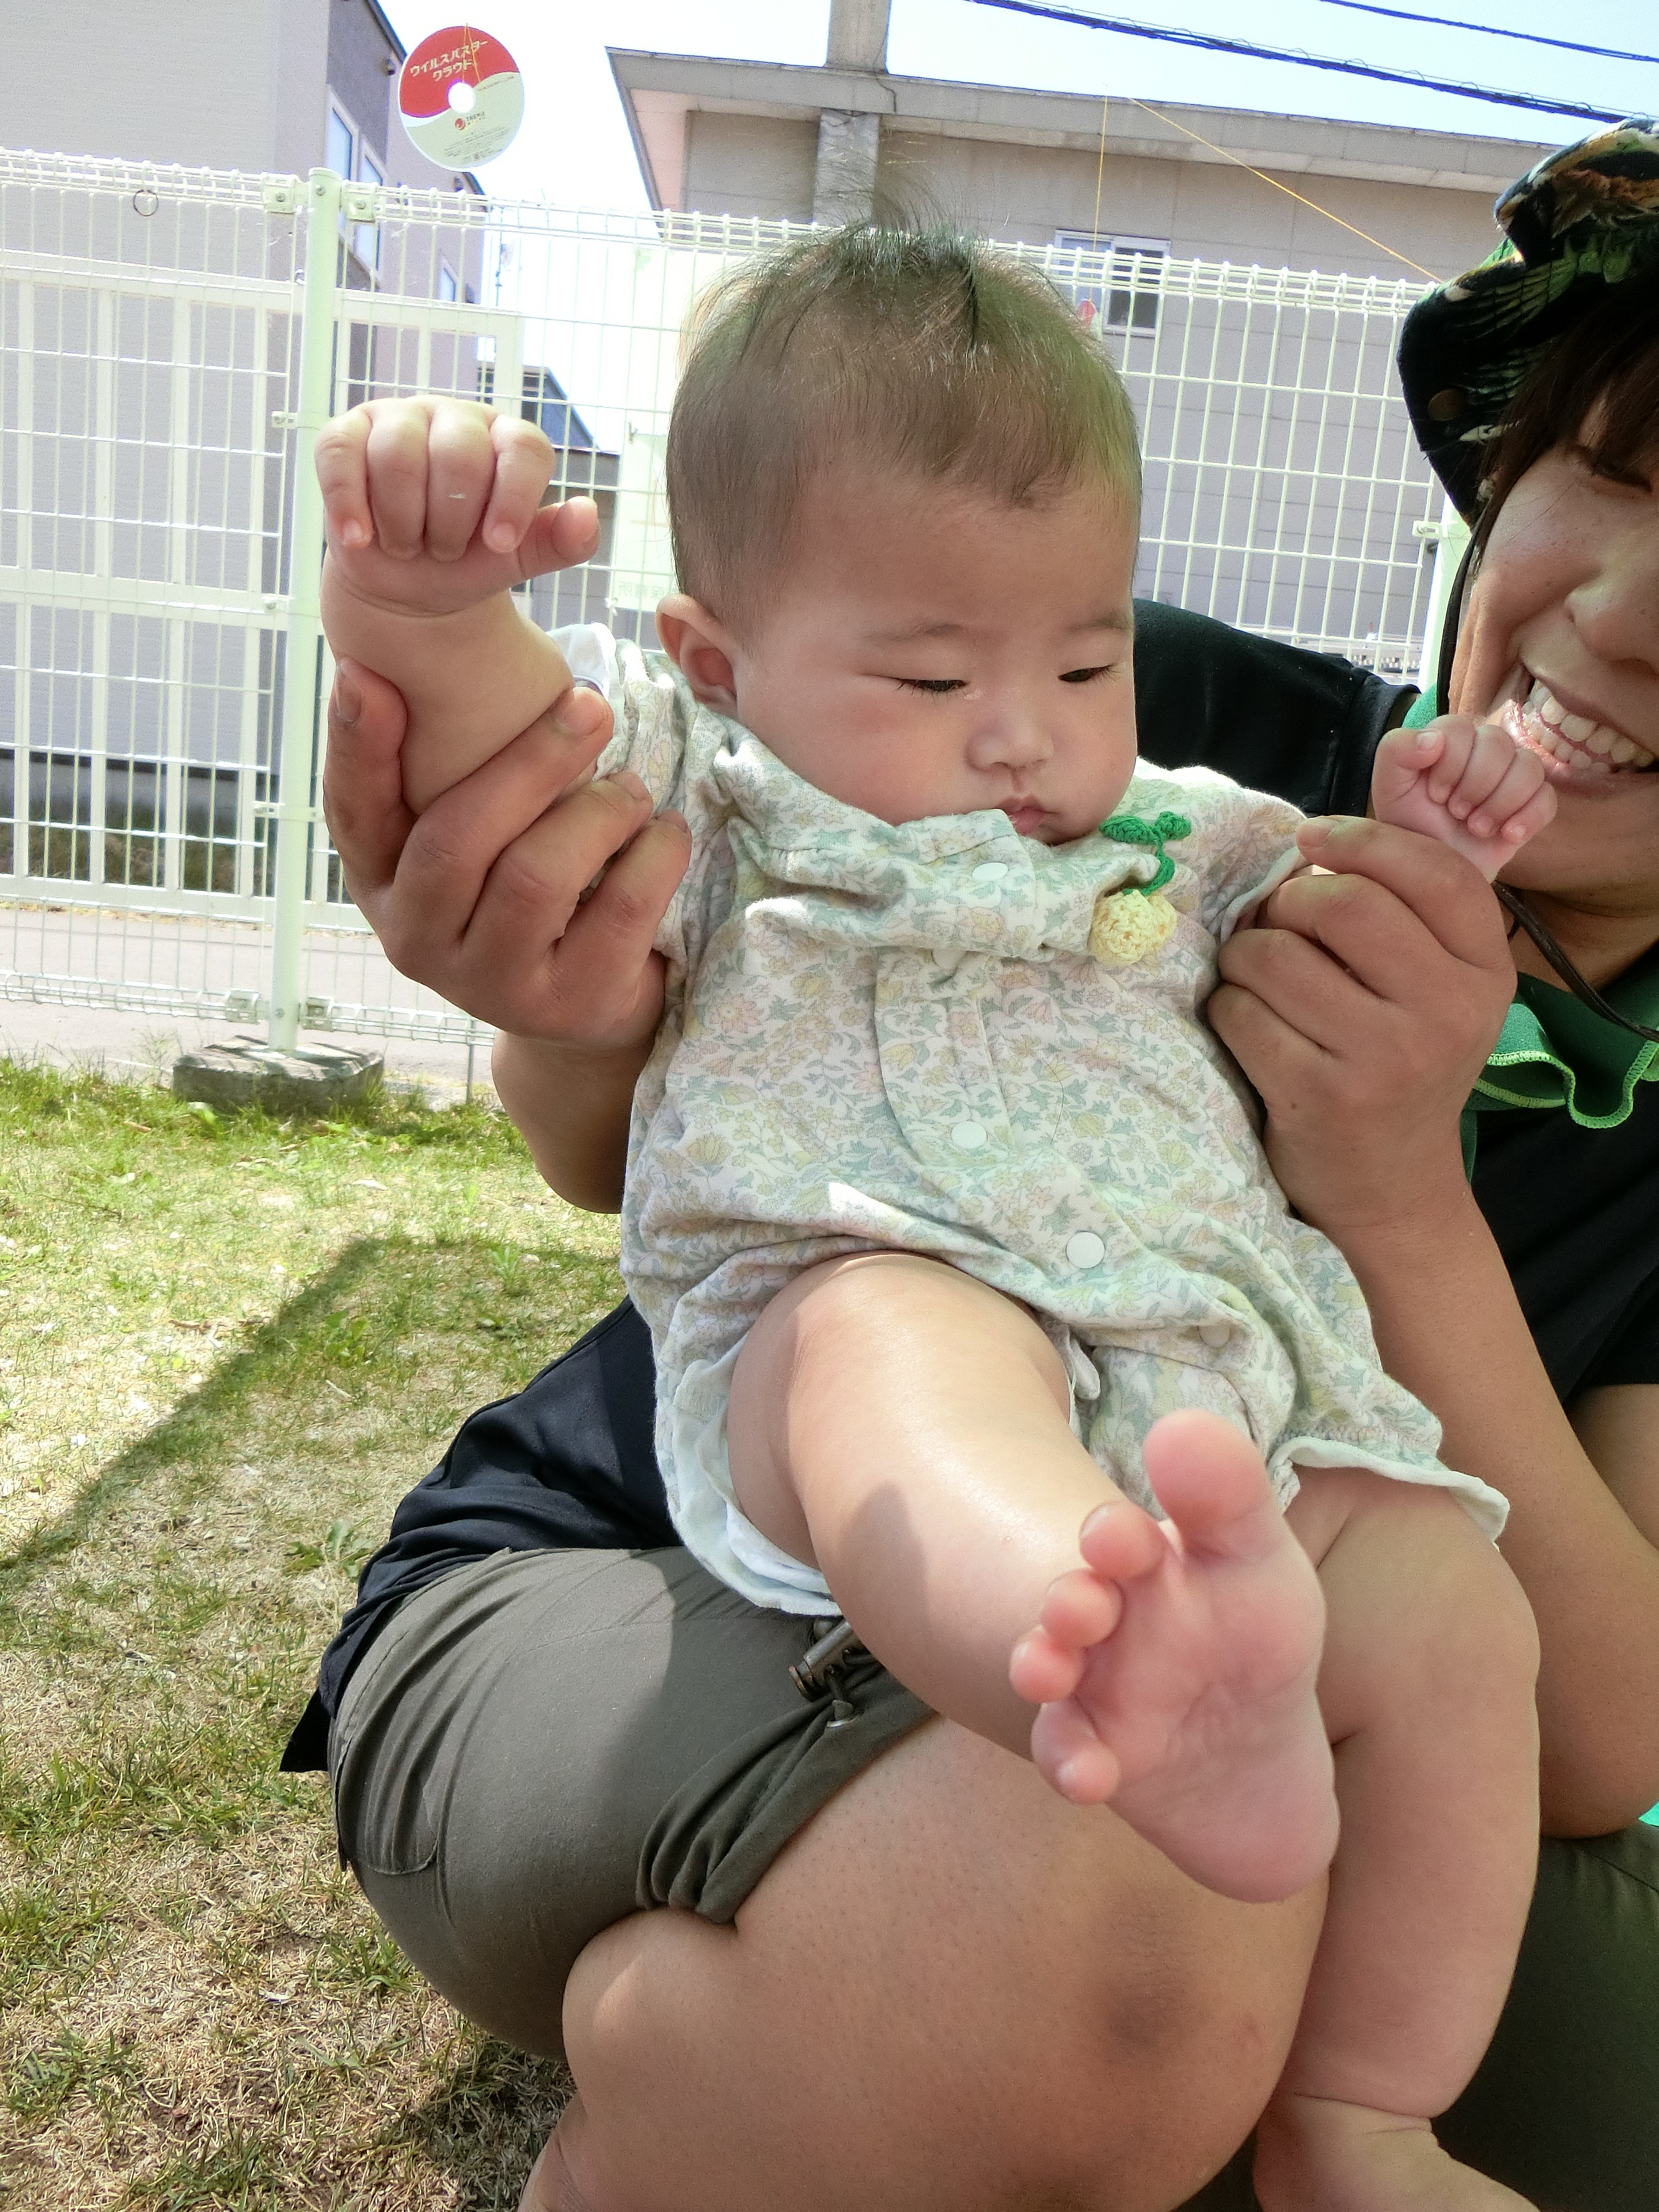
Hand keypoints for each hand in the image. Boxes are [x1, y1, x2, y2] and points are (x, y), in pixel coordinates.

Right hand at [315, 395, 598, 620]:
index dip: (514, 498)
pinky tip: (360, 539)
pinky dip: (349, 503)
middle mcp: (456, 420)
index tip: (499, 544)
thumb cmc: (469, 560)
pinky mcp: (347, 435)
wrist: (409, 585)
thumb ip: (560, 541)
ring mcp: (399, 420)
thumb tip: (586, 514)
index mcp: (507, 442)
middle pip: (459, 453)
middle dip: (451, 519)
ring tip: (408, 544)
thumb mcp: (519, 559)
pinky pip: (340, 454)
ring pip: (398, 454)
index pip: (522, 448)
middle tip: (445, 549)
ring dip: (404, 518)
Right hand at [323, 657, 688, 1052]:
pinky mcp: (570, 1007)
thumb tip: (423, 657)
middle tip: (591, 704)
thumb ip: (450, 771)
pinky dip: (653, 858)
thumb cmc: (525, 890)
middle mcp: (419, 940)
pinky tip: (665, 834)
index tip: (366, 674)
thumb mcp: (479, 837)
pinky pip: (617, 913)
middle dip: (531, 761)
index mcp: (384, 884)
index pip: (354, 812)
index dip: (357, 745)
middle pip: (458, 839)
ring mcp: (492, 984)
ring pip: (537, 876)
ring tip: (634, 787)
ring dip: (599, 811)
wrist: (583, 1006)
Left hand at [1209, 818, 1514, 1237]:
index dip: (1361, 839)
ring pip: (1275, 955)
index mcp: (1484, 972)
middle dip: (1288, 904)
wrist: (1394, 1187)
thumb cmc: (1400, 1064)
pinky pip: (1241, 1013)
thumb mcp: (1435, 989)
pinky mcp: (1320, 1095)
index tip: (1312, 839)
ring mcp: (1385, 1056)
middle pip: (1341, 904)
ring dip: (1245, 957)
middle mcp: (1446, 1010)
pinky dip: (1229, 1009)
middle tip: (1280, 926)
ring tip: (1258, 980)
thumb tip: (1309, 842)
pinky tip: (1250, 1028)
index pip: (1432, 871)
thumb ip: (1400, 912)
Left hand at [1371, 715, 1554, 879]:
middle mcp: (1485, 752)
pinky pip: (1547, 799)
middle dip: (1474, 784)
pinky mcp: (1532, 807)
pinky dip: (1529, 817)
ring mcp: (1512, 778)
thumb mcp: (1390, 789)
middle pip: (1499, 743)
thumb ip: (1396, 752)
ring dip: (1500, 801)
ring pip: (1529, 767)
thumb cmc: (1410, 826)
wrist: (1433, 872)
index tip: (1435, 795)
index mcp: (1450, 741)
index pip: (1460, 728)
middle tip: (1456, 812)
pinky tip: (1506, 835)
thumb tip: (1433, 739)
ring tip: (1476, 827)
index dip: (1450, 762)